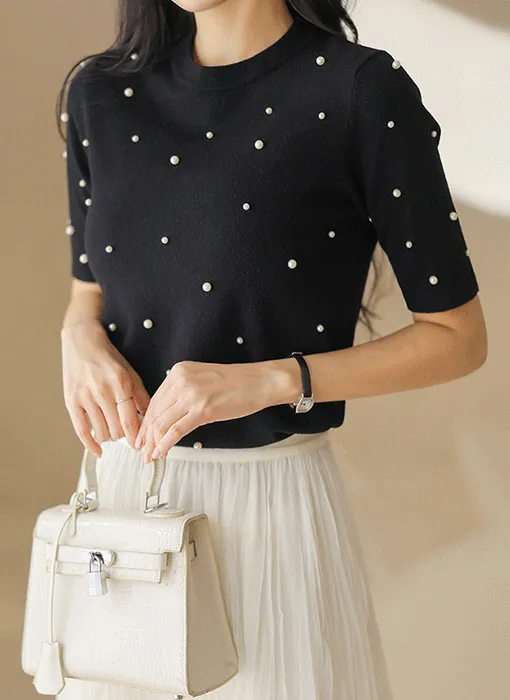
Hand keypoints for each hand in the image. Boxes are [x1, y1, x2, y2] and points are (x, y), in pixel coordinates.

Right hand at [62, 320, 150, 456]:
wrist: (82, 341)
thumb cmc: (109, 358)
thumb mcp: (130, 373)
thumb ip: (141, 396)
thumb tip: (152, 419)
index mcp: (121, 383)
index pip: (131, 420)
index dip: (137, 437)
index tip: (142, 444)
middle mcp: (102, 391)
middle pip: (117, 430)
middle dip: (125, 436)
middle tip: (128, 435)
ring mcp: (85, 396)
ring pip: (103, 432)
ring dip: (111, 437)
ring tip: (114, 431)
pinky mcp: (71, 401)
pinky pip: (81, 430)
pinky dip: (91, 445)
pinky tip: (99, 451)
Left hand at [134, 359, 291, 461]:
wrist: (260, 381)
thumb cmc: (237, 383)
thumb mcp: (202, 380)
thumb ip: (183, 393)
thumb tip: (168, 415)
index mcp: (179, 371)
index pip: (155, 400)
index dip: (146, 421)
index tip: (143, 434)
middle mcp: (181, 380)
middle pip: (155, 412)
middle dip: (146, 435)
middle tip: (143, 449)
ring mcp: (191, 394)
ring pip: (162, 423)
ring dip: (153, 443)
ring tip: (151, 455)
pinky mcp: (202, 409)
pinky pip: (175, 431)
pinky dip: (165, 444)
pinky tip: (162, 452)